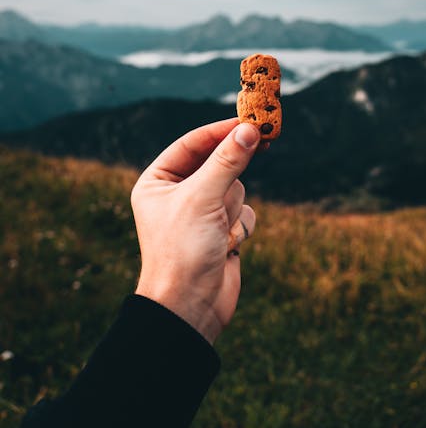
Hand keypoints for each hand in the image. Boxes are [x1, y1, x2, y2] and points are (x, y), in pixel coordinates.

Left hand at [131, 118, 258, 343]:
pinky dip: (240, 227)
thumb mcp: (203, 197)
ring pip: (235, 188)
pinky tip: (228, 247)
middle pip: (218, 163)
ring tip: (218, 232)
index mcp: (158, 181)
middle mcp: (178, 194)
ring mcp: (201, 213)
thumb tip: (250, 129)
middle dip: (230, 171)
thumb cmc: (182, 250)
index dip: (220, 129)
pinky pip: (244, 212)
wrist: (190, 309)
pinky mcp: (221, 232)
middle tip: (265, 137)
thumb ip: (227, 160)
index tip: (249, 118)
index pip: (192, 143)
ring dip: (232, 208)